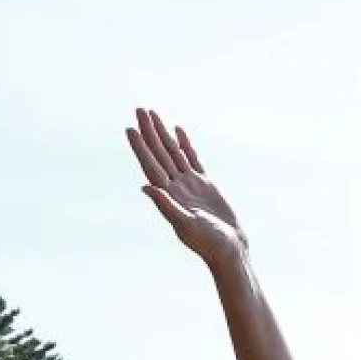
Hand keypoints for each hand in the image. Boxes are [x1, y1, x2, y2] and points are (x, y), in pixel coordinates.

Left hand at [127, 109, 246, 269]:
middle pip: (159, 153)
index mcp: (169, 195)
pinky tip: (178, 131)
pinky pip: (192, 159)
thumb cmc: (209, 242)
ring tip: (153, 115)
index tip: (130, 128)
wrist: (230, 250)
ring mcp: (190, 184)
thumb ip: (167, 206)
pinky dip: (185, 145)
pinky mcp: (205, 185)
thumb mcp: (186, 225)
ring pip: (173, 152)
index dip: (140, 147)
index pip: (151, 165)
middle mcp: (176, 187)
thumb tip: (146, 188)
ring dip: (162, 134)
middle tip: (139, 109)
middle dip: (149, 132)